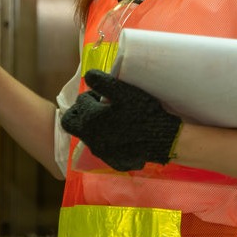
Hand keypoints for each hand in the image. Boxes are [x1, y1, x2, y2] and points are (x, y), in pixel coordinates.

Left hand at [60, 69, 181, 170]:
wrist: (166, 140)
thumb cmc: (144, 112)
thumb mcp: (124, 91)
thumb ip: (102, 82)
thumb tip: (87, 75)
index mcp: (90, 119)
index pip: (80, 101)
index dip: (91, 95)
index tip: (103, 95)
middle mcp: (91, 138)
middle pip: (70, 123)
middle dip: (79, 112)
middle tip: (96, 106)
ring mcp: (101, 152)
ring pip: (85, 135)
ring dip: (91, 125)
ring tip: (110, 118)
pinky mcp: (112, 161)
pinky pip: (99, 147)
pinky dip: (103, 138)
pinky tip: (119, 133)